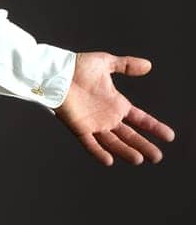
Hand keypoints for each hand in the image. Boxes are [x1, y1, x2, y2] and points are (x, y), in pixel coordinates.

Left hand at [52, 52, 174, 166]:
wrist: (56, 73)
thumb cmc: (77, 67)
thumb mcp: (106, 63)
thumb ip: (126, 65)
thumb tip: (148, 65)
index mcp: (116, 104)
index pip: (140, 119)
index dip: (154, 127)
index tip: (169, 136)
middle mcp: (108, 117)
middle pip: (130, 135)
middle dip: (144, 145)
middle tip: (157, 157)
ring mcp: (94, 124)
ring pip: (113, 142)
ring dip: (126, 151)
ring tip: (139, 159)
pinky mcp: (79, 128)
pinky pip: (90, 144)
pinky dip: (99, 152)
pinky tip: (109, 161)